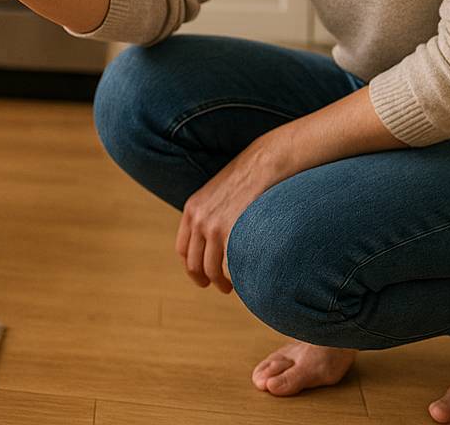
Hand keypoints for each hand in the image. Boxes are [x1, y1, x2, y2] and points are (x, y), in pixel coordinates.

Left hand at [175, 145, 281, 293]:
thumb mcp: (219, 192)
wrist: (266, 162)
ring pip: (209, 268)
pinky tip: (243, 279)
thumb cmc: (250, 177)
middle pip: (193, 262)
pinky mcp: (231, 231)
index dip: (191, 266)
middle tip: (220, 287)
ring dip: (219, 283)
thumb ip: (212, 212)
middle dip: (204, 279)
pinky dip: (233, 278)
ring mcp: (213, 226)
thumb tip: (217, 233)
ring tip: (232, 288)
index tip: (202, 276)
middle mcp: (198, 219)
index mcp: (192, 208)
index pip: (182, 248)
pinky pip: (227, 266)